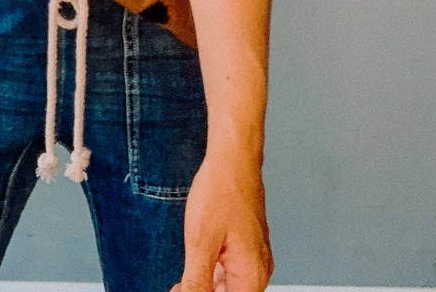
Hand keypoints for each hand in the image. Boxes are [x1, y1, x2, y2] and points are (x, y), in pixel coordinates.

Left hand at [169, 153, 272, 291]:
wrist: (232, 157)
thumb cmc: (222, 190)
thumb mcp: (201, 242)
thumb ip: (197, 281)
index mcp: (252, 275)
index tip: (181, 289)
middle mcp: (258, 269)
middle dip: (203, 291)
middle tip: (178, 286)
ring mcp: (254, 256)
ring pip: (229, 286)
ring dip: (207, 285)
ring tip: (182, 280)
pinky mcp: (247, 245)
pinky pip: (230, 270)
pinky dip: (212, 272)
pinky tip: (197, 264)